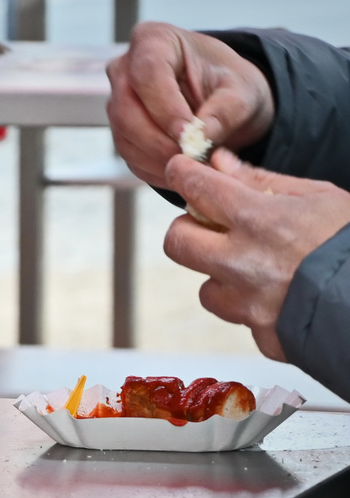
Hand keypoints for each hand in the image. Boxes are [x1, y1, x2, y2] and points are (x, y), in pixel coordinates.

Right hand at [106, 22, 274, 187]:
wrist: (221, 100)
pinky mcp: (120, 132)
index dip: (164, 106)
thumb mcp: (242, 91)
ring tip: (194, 166)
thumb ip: (226, 110)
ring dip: (158, 159)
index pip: (147, 74)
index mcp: (153, 41)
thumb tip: (201, 137)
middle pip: (125, 110)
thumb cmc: (230, 85)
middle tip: (192, 159)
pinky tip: (183, 170)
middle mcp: (124, 69)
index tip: (187, 134)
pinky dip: (156, 169)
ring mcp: (117, 102)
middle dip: (159, 140)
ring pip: (125, 137)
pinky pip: (130, 156)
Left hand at [163, 149, 349, 360]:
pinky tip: (280, 294)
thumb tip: (220, 163)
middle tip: (210, 226)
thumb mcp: (320, 197)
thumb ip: (262, 181)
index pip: (198, 189)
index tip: (179, 170)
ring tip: (259, 268)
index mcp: (260, 221)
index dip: (183, 175)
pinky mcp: (259, 334)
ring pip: (206, 288)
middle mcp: (244, 264)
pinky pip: (238, 316)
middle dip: (188, 229)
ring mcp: (248, 304)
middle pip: (177, 242)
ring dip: (222, 275)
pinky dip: (252, 304)